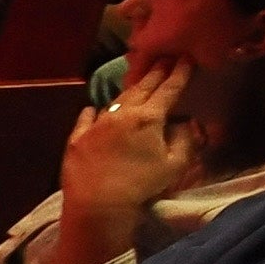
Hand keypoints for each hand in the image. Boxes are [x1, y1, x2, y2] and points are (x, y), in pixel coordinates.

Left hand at [55, 53, 203, 258]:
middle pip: (142, 88)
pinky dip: (93, 111)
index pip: (168, 90)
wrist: (98, 204)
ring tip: (138, 83)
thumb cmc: (141, 186)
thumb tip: (186, 123)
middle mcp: (121, 113)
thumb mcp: (175, 166)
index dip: (179, 73)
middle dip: (156, 72)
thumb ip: (185, 140)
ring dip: (130, 90)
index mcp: (148, 118)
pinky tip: (93, 108)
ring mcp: (96, 124)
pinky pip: (87, 118)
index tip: (186, 58)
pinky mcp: (78, 138)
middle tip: (165, 59)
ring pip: (116, 100)